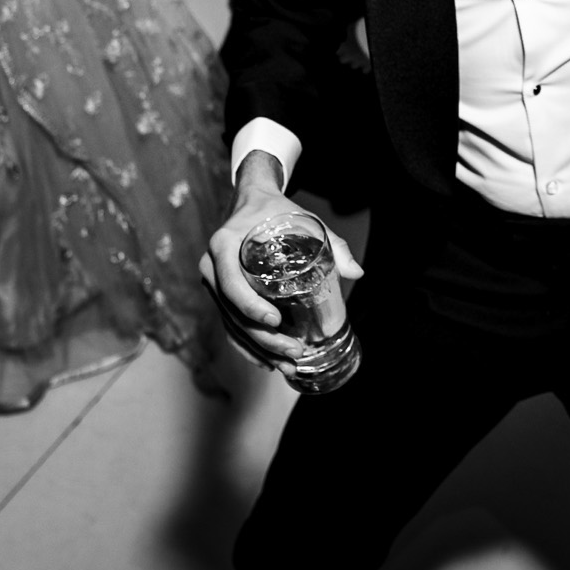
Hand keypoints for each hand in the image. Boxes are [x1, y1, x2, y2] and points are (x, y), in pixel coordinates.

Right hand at [197, 152, 363, 371]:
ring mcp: (213, 283)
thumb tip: (357, 272)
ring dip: (257, 349)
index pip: (232, 284)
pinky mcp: (219, 295)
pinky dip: (246, 346)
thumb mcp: (304, 220)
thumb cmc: (277, 211)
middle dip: (262, 338)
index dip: (251, 307)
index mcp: (224, 245)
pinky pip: (229, 325)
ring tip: (286, 366)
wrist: (251, 203)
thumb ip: (333, 244)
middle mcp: (212, 266)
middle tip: (293, 352)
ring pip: (231, 324)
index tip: (276, 321)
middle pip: (232, 312)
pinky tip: (266, 362)